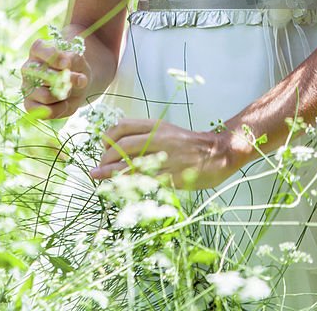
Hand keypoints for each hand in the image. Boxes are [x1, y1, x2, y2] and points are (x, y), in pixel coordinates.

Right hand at [21, 38, 90, 119]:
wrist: (76, 86)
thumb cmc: (75, 68)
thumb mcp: (79, 61)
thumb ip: (76, 62)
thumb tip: (75, 76)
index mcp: (38, 50)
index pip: (38, 48)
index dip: (53, 57)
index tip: (67, 64)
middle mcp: (28, 68)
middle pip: (42, 74)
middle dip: (64, 80)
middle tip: (79, 80)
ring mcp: (27, 87)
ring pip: (45, 95)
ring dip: (64, 95)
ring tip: (70, 91)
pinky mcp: (29, 104)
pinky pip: (43, 111)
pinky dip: (59, 110)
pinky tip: (65, 104)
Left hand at [89, 118, 233, 190]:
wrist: (218, 152)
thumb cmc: (189, 144)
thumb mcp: (167, 132)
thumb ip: (146, 137)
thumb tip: (117, 149)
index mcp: (157, 125)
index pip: (123, 126)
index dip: (107, 137)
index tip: (101, 148)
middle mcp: (160, 138)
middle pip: (123, 146)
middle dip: (106, 159)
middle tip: (97, 170)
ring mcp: (168, 157)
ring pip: (132, 165)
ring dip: (112, 174)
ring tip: (99, 180)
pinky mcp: (175, 176)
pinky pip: (147, 182)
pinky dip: (131, 186)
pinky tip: (121, 191)